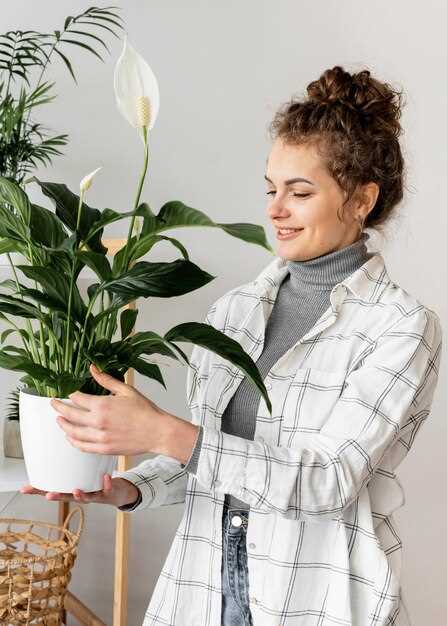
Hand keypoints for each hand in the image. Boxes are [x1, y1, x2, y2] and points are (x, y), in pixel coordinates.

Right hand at [19, 473, 140, 507]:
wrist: (116, 492)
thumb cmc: (94, 480)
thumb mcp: (80, 472)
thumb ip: (70, 463)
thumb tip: (61, 443)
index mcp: (71, 487)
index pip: (51, 489)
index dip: (38, 490)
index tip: (25, 489)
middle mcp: (80, 493)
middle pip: (66, 496)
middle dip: (57, 496)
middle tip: (48, 495)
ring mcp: (94, 494)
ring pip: (86, 497)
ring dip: (80, 495)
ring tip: (76, 490)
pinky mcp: (108, 492)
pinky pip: (107, 489)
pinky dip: (106, 483)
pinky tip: (105, 477)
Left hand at [50, 363, 172, 456]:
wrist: (157, 431)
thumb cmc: (145, 411)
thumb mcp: (126, 390)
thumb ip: (106, 380)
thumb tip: (93, 369)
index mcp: (102, 405)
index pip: (77, 398)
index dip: (69, 393)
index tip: (66, 391)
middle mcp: (98, 422)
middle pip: (70, 415)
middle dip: (59, 408)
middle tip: (54, 404)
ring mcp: (99, 437)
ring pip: (73, 433)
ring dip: (63, 425)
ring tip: (60, 420)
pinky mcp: (103, 449)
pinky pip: (82, 446)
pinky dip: (73, 441)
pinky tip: (71, 437)